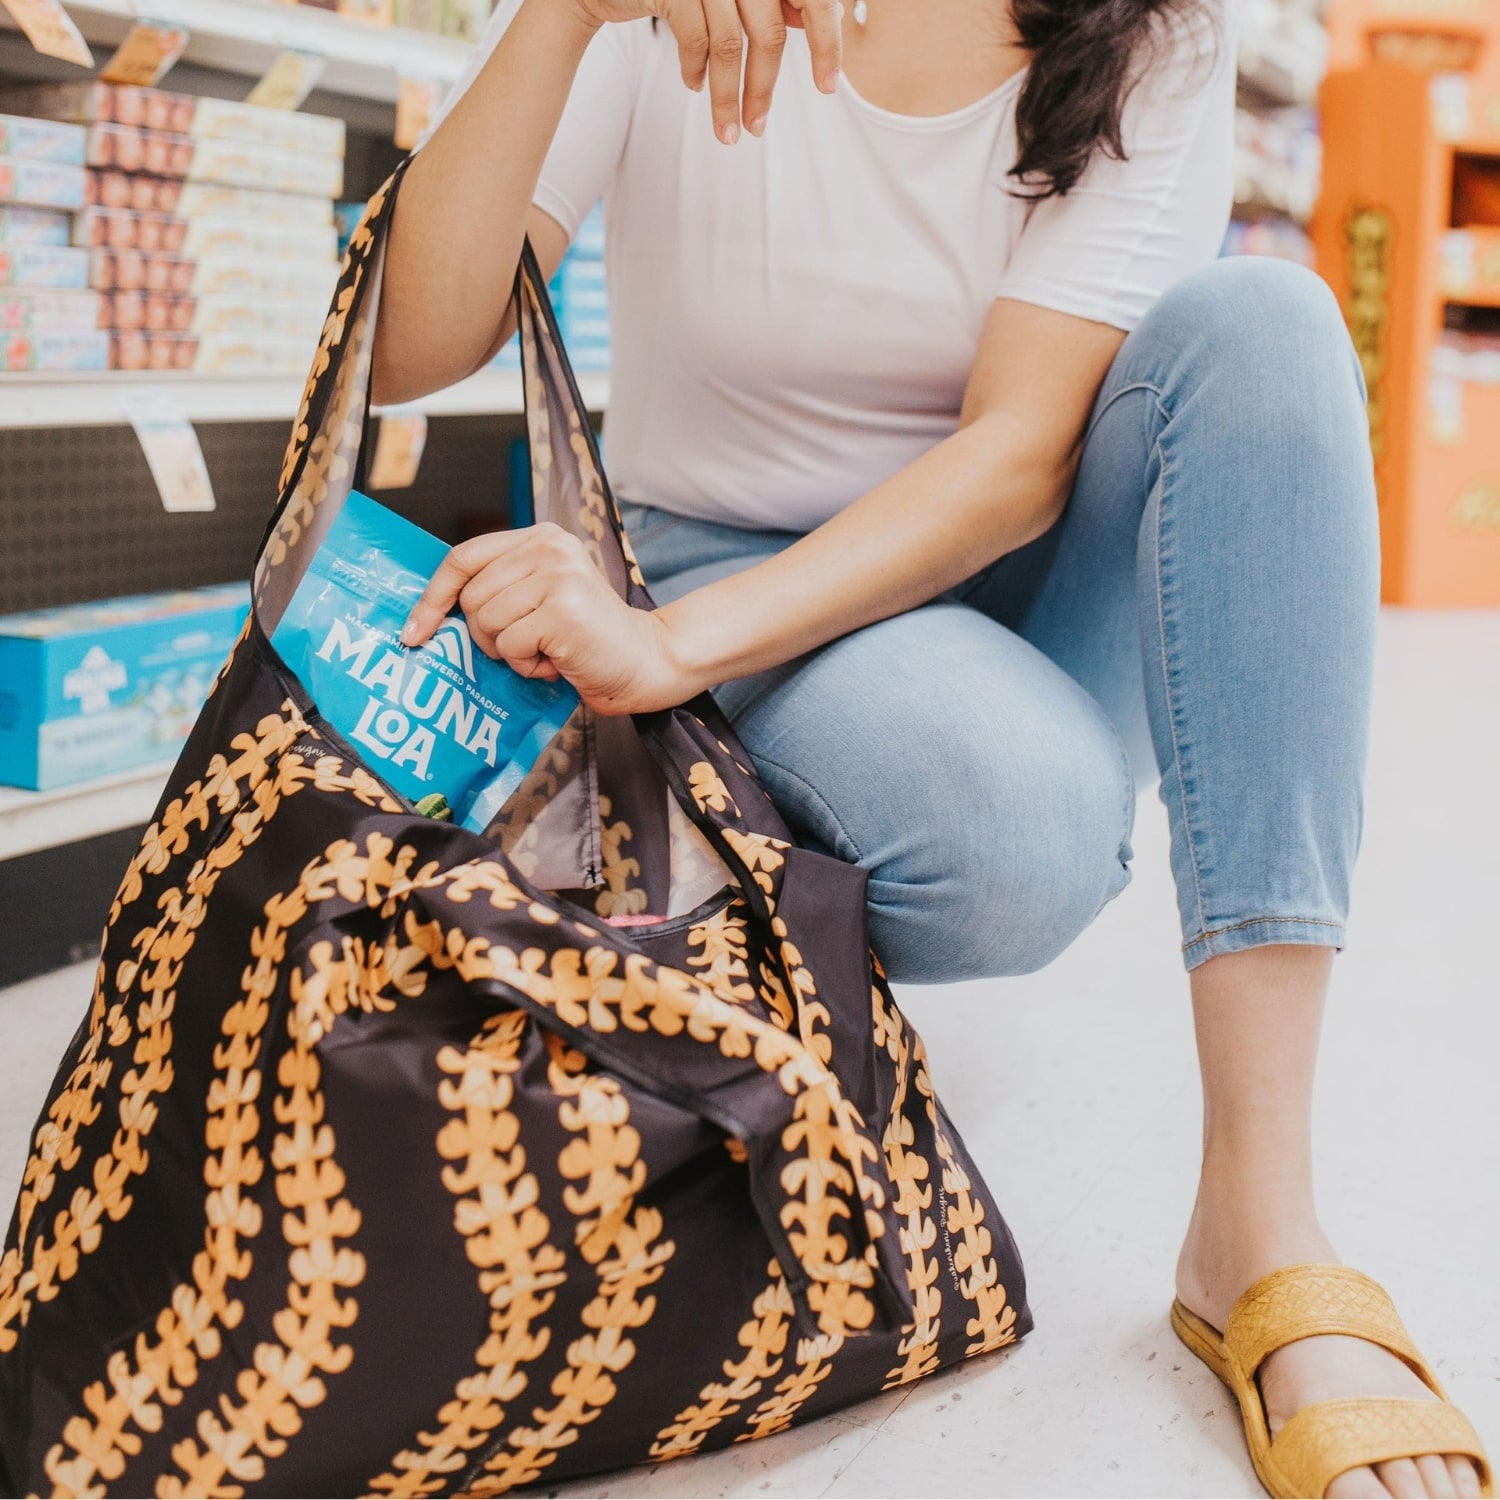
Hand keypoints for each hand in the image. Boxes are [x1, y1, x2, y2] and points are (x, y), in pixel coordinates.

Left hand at [401, 523, 699, 714]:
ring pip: (487, 623)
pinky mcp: (562, 609)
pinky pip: (510, 645)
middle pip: (471, 597)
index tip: (415, 631)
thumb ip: (502, 588)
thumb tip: (431, 612)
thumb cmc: (587, 639)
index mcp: (541, 537)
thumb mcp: (542, 597)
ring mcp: (557, 576)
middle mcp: (549, 547)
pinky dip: (528, 666)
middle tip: (526, 646)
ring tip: (547, 651)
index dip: (433, 596)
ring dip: (510, 652)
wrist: (645, 661)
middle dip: (487, 635)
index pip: (464, 557)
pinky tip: (558, 662)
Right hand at [565, 0, 841, 142]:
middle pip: (769, 32)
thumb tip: (818, 20)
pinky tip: (693, 84)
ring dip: (727, 96)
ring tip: (727, 132)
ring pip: (731, 44)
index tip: (827, 87)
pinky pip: (697, 38)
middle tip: (758, 128)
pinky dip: (697, 70)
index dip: (826, 43)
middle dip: (763, 89)